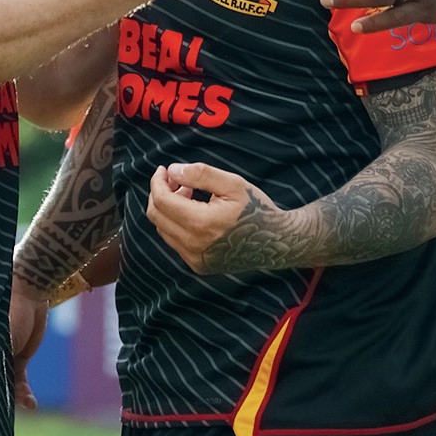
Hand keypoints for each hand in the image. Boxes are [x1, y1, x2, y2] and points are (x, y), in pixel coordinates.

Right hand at [9, 278, 48, 410]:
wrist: (32, 290)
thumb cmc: (9, 308)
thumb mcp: (0, 335)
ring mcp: (1, 356)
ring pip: (4, 385)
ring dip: (14, 397)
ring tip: (27, 403)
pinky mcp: (18, 358)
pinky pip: (19, 380)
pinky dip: (24, 393)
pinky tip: (32, 404)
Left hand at [146, 162, 279, 273]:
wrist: (279, 242)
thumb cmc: (257, 208)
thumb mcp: (232, 183)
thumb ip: (200, 174)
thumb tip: (172, 171)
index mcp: (202, 224)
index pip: (162, 201)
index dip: (158, 181)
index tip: (164, 170)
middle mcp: (195, 246)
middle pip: (156, 215)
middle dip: (160, 193)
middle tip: (177, 180)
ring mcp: (196, 259)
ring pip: (163, 228)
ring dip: (168, 208)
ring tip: (189, 194)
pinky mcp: (199, 266)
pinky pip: (174, 241)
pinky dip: (176, 223)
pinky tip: (194, 212)